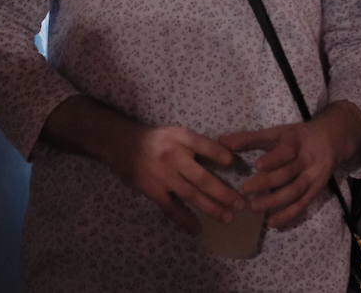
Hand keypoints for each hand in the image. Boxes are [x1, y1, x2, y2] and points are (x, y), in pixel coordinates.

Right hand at [105, 124, 244, 233]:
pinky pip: (171, 207)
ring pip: (191, 194)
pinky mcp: (152, 189)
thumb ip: (194, 144)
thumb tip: (224, 156)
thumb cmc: (154, 139)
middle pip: (202, 177)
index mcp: (180, 137)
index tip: (233, 164)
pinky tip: (196, 228)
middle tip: (240, 204)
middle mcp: (173, 155)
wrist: (120, 144)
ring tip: (227, 218)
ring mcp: (162, 174)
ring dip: (211, 208)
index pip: (204, 145)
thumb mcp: (174, 132)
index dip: (219, 154)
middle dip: (223, 192)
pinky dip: (184, 219)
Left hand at [222, 103, 360, 227]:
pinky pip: (302, 205)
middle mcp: (306, 160)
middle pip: (288, 173)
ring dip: (275, 201)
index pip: (285, 150)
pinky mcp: (315, 191)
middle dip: (267, 182)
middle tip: (245, 189)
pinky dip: (288, 215)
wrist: (330, 140)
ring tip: (254, 207)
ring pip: (295, 191)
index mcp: (295, 141)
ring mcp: (312, 177)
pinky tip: (273, 223)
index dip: (273, 158)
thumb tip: (221, 141)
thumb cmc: (295, 137)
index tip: (257, 166)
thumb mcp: (275, 133)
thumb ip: (248, 138)